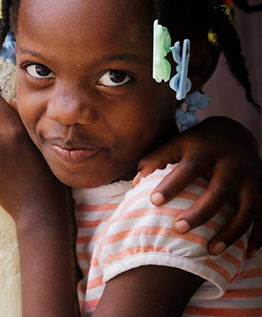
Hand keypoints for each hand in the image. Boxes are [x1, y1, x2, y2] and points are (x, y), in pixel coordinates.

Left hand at [135, 116, 261, 256]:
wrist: (234, 132)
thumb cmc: (196, 144)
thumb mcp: (175, 144)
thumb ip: (155, 160)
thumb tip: (136, 184)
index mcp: (206, 151)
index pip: (188, 169)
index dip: (171, 185)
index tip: (153, 202)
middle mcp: (232, 163)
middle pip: (219, 191)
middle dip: (200, 213)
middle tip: (178, 229)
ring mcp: (252, 177)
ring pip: (247, 208)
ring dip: (231, 232)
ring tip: (211, 250)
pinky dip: (257, 235)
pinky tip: (247, 252)